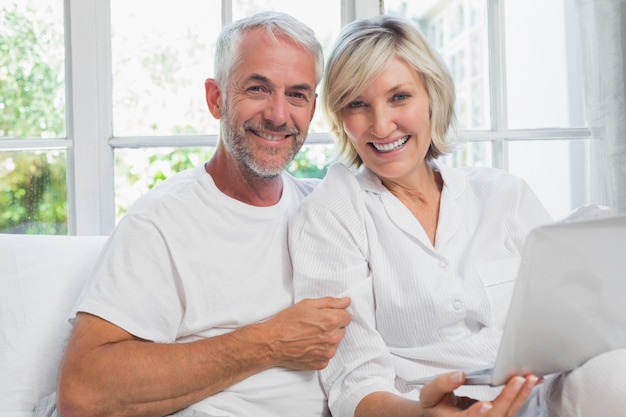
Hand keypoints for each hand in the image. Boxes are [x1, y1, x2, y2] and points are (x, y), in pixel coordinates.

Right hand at [263, 297, 351, 369]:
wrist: (272, 342)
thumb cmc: (287, 322)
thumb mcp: (307, 304)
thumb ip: (330, 302)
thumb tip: (346, 301)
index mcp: (331, 321)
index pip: (347, 316)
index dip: (336, 314)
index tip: (325, 315)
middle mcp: (333, 338)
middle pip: (342, 330)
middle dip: (332, 327)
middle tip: (315, 325)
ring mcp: (328, 353)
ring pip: (335, 343)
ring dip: (327, 339)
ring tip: (309, 336)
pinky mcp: (321, 364)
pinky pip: (327, 355)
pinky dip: (320, 351)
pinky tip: (308, 346)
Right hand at [419, 371, 538, 416]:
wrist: (439, 415)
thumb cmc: (434, 404)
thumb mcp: (430, 393)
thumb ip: (442, 384)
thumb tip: (459, 375)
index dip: (476, 413)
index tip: (485, 404)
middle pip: (494, 416)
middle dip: (508, 398)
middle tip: (518, 380)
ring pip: (507, 414)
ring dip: (520, 396)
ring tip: (530, 379)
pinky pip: (511, 409)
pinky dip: (521, 395)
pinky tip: (530, 384)